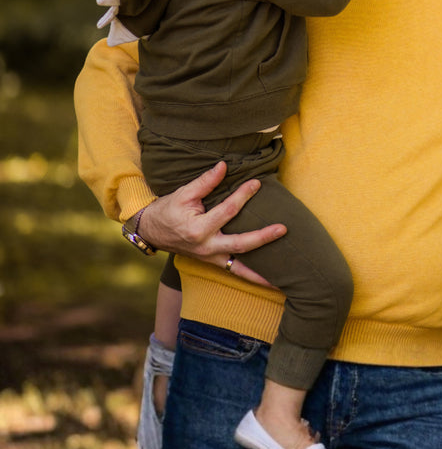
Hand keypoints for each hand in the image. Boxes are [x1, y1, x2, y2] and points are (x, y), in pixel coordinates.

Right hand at [136, 162, 286, 272]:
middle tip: (283, 229)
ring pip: (239, 267)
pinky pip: (234, 272)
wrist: (151, 231)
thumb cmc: (168, 210)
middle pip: (239, 244)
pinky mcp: (212, 262)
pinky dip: (252, 277)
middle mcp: (206, 247)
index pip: (227, 211)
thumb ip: (205, 181)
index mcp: (198, 229)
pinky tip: (271, 282)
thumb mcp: (183, 193)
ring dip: (261, 273)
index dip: (243, 195)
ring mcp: (210, 258)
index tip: (257, 183)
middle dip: (263, 237)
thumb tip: (224, 166)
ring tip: (283, 278)